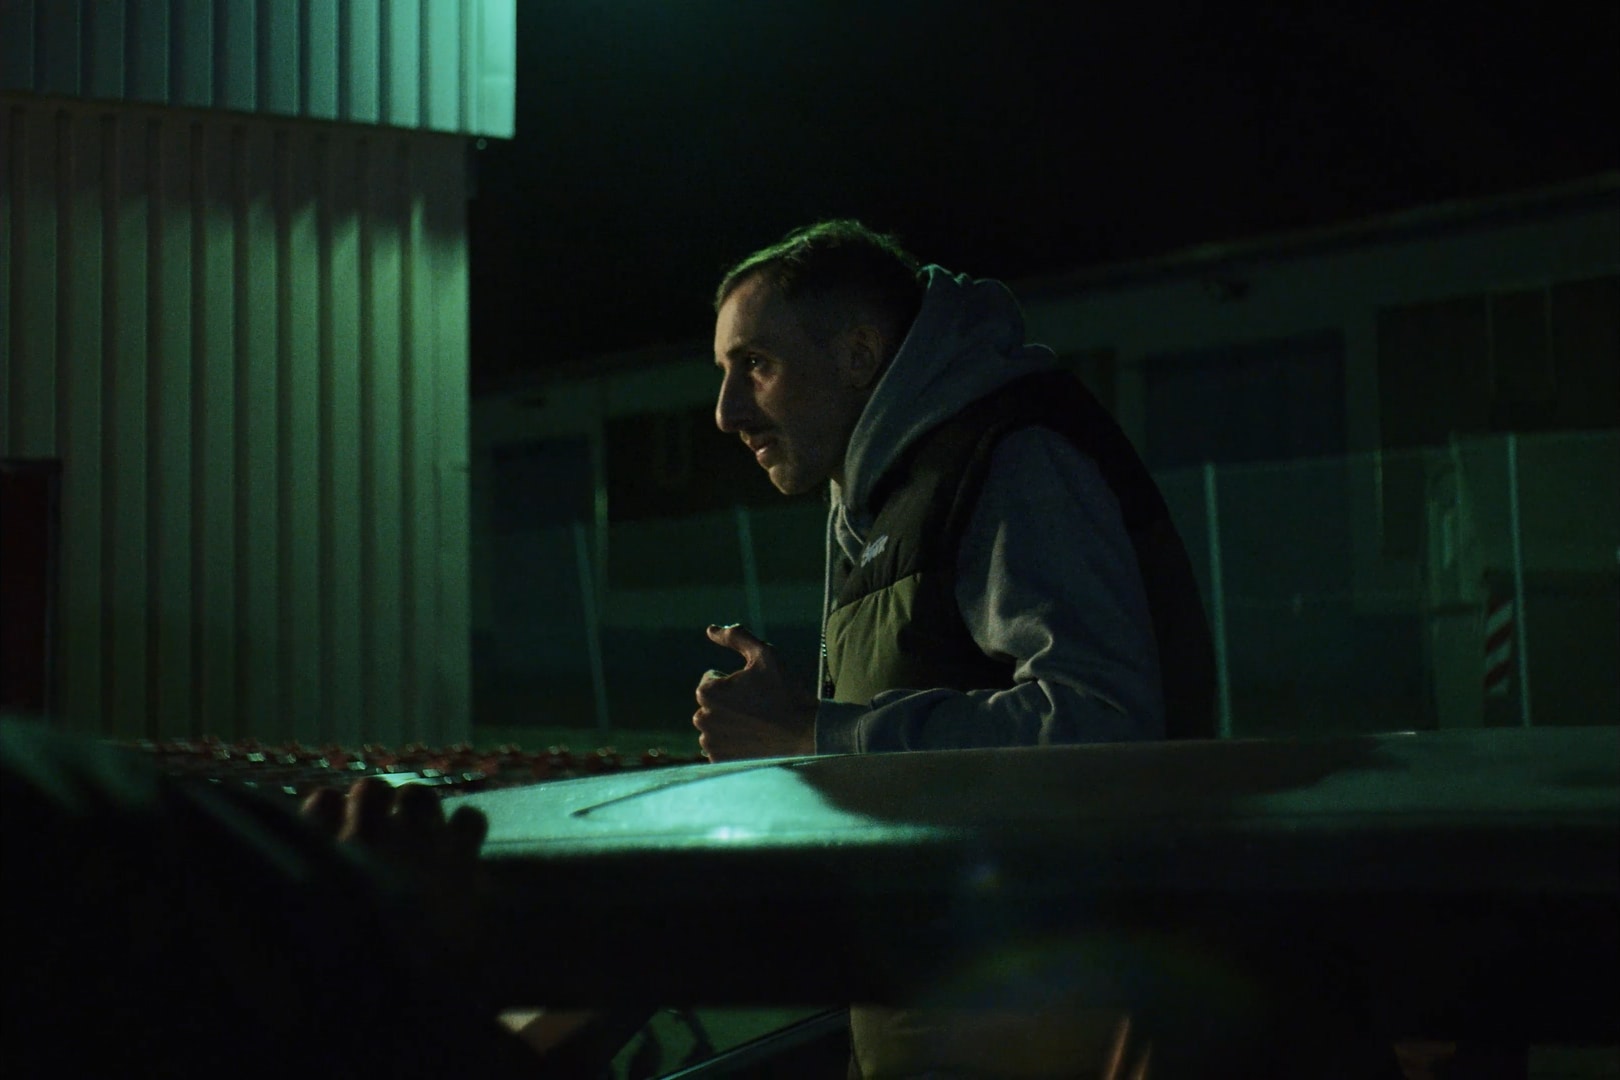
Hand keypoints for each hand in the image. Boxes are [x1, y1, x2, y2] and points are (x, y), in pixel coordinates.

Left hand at [301, 778, 492, 958]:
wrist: (359, 960)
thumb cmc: (421, 968)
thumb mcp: (463, 958)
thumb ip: (469, 933)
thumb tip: (476, 932)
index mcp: (456, 860)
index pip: (469, 821)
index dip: (457, 832)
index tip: (448, 853)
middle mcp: (415, 834)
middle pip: (418, 796)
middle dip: (407, 808)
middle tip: (396, 836)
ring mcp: (367, 828)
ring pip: (372, 789)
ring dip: (365, 805)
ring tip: (355, 826)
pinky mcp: (321, 833)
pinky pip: (323, 800)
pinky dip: (321, 814)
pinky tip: (316, 831)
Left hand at [692, 623, 817, 761]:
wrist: (806, 732)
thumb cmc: (785, 691)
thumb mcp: (765, 654)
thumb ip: (736, 636)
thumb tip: (710, 629)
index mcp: (707, 692)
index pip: (711, 679)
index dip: (735, 681)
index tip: (755, 690)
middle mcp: (701, 718)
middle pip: (711, 702)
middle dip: (729, 701)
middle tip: (758, 706)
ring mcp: (709, 743)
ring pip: (714, 723)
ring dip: (729, 721)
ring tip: (756, 723)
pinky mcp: (718, 760)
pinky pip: (719, 744)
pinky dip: (731, 741)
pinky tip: (752, 738)